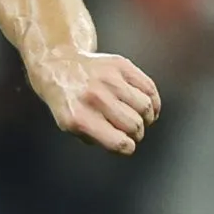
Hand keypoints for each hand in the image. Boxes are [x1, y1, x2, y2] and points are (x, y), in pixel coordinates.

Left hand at [31, 50, 161, 155]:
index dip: (128, 148)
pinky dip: (154, 101)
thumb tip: (124, 145)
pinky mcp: (121, 65)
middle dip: (137, 134)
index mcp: (79, 117)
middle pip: (134, 124)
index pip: (117, 141)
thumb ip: (95, 138)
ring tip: (142, 119)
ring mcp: (109, 79)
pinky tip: (149, 106)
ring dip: (147, 118)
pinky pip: (149, 87)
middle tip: (134, 133)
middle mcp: (95, 97)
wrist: (59, 66)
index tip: (128, 146)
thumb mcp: (69, 126)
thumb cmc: (66, 99)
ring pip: (145, 106)